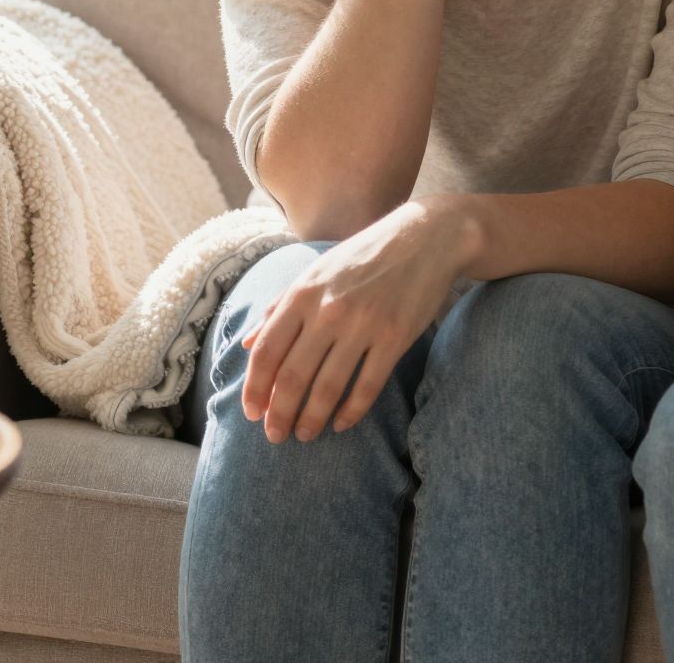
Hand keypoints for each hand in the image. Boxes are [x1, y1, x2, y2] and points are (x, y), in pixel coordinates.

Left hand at [238, 197, 472, 442]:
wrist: (425, 237)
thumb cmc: (364, 255)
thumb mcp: (316, 271)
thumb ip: (279, 306)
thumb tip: (248, 343)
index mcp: (303, 293)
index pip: (267, 351)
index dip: (255, 388)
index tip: (252, 414)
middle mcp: (328, 310)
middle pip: (292, 376)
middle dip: (279, 413)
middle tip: (275, 436)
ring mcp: (363, 324)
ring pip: (327, 387)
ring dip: (312, 419)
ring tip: (305, 435)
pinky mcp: (395, 336)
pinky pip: (367, 385)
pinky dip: (352, 411)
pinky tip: (342, 424)